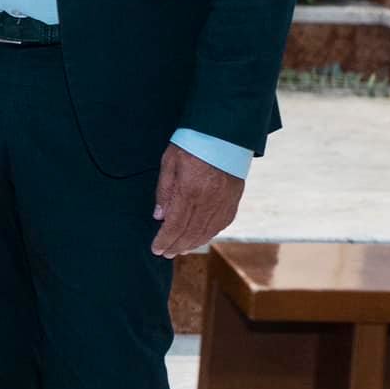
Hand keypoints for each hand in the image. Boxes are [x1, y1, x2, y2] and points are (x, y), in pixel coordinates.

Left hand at [150, 142, 242, 256]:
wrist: (224, 134)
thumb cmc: (191, 144)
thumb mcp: (169, 162)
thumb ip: (164, 191)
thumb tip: (159, 217)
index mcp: (189, 191)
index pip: (175, 225)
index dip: (165, 240)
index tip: (156, 249)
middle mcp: (208, 201)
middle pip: (190, 232)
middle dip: (176, 245)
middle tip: (165, 254)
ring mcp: (223, 203)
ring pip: (207, 232)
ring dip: (192, 243)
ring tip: (179, 249)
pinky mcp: (233, 201)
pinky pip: (220, 224)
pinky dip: (208, 234)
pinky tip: (199, 238)